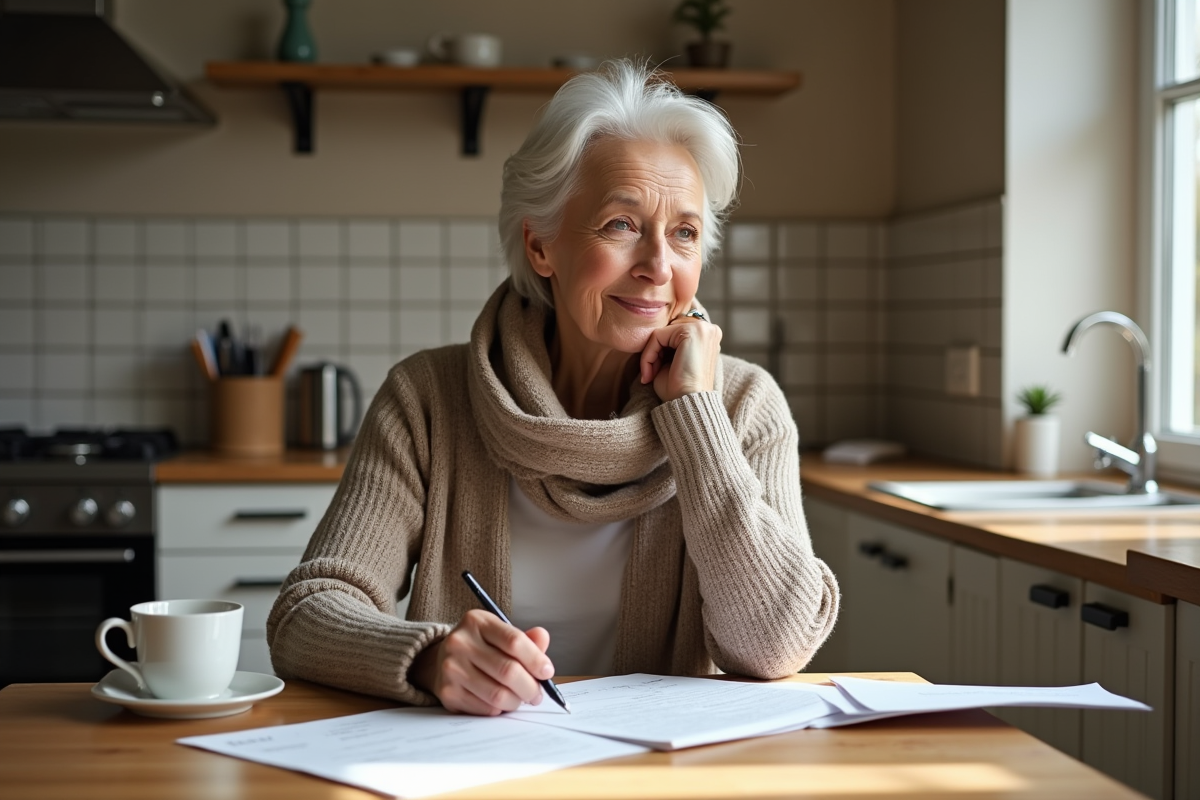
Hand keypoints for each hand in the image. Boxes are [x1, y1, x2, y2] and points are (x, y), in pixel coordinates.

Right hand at [409, 609, 553, 715]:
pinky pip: (485, 708)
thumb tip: (543, 638)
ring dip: (516, 701)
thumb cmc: (480, 647)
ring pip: (498, 694)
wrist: (440, 661)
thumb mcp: (500, 634)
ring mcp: (451, 668)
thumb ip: (525, 640)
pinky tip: (500, 702)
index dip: (536, 659)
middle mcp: (460, 642)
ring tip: (521, 699)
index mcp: (477, 621)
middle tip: (537, 694)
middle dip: (530, 687)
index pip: (514, 641)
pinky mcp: (448, 693)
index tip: (547, 672)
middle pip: (508, 671)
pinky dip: (499, 709)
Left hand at [639, 308, 721, 402]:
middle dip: (654, 350)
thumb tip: (653, 331)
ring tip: (650, 374)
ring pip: (661, 332)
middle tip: (650, 374)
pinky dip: (648, 356)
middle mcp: (708, 329)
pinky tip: (650, 374)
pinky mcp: (692, 332)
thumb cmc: (678, 389)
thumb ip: (668, 343)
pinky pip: (657, 336)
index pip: (672, 331)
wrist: (688, 404)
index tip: (653, 371)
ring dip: (650, 354)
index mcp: (707, 336)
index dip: (659, 349)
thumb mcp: (673, 360)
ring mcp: (702, 328)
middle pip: (666, 329)